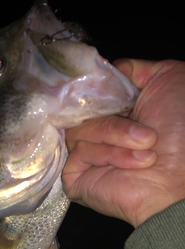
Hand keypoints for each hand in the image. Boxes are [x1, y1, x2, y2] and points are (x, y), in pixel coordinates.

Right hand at [63, 59, 184, 227]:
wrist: (178, 179)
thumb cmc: (181, 133)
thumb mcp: (168, 79)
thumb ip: (133, 68)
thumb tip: (105, 70)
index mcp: (116, 110)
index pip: (89, 90)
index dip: (98, 88)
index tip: (113, 91)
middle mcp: (99, 131)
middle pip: (81, 108)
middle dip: (115, 119)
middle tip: (146, 133)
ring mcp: (85, 154)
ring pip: (79, 129)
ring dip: (117, 137)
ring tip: (146, 151)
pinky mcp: (75, 176)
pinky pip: (77, 152)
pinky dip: (107, 155)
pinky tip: (131, 166)